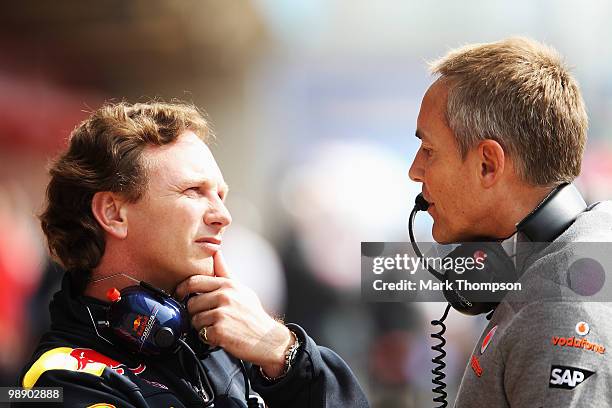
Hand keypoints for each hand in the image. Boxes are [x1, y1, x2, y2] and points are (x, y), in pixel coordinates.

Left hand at [175, 251, 292, 376]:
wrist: (267, 339)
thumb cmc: (253, 316)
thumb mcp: (242, 289)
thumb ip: (226, 272)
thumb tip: (217, 253)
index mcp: (228, 285)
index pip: (194, 281)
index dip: (181, 289)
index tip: (179, 296)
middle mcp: (224, 296)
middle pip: (191, 303)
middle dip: (195, 312)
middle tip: (205, 318)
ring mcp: (222, 313)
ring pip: (195, 320)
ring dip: (202, 327)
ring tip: (216, 327)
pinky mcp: (220, 331)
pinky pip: (201, 333)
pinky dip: (208, 338)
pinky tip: (220, 336)